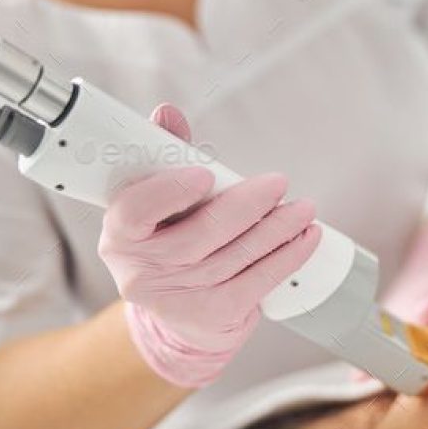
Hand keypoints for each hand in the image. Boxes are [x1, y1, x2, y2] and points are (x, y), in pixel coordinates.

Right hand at [98, 105, 320, 387]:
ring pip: (236, 256)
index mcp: (120, 234)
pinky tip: (307, 237)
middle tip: (279, 183)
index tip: (205, 175)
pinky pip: (258, 281)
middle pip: (199, 235)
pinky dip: (287, 257)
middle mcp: (140, 272)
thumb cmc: (172, 240)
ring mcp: (176, 299)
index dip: (170, 192)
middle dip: (246, 206)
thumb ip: (166, 156)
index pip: (134, 211)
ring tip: (304, 208)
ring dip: (277, 229)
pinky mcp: (212, 315)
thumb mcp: (161, 201)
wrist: (180, 312)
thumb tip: (167, 112)